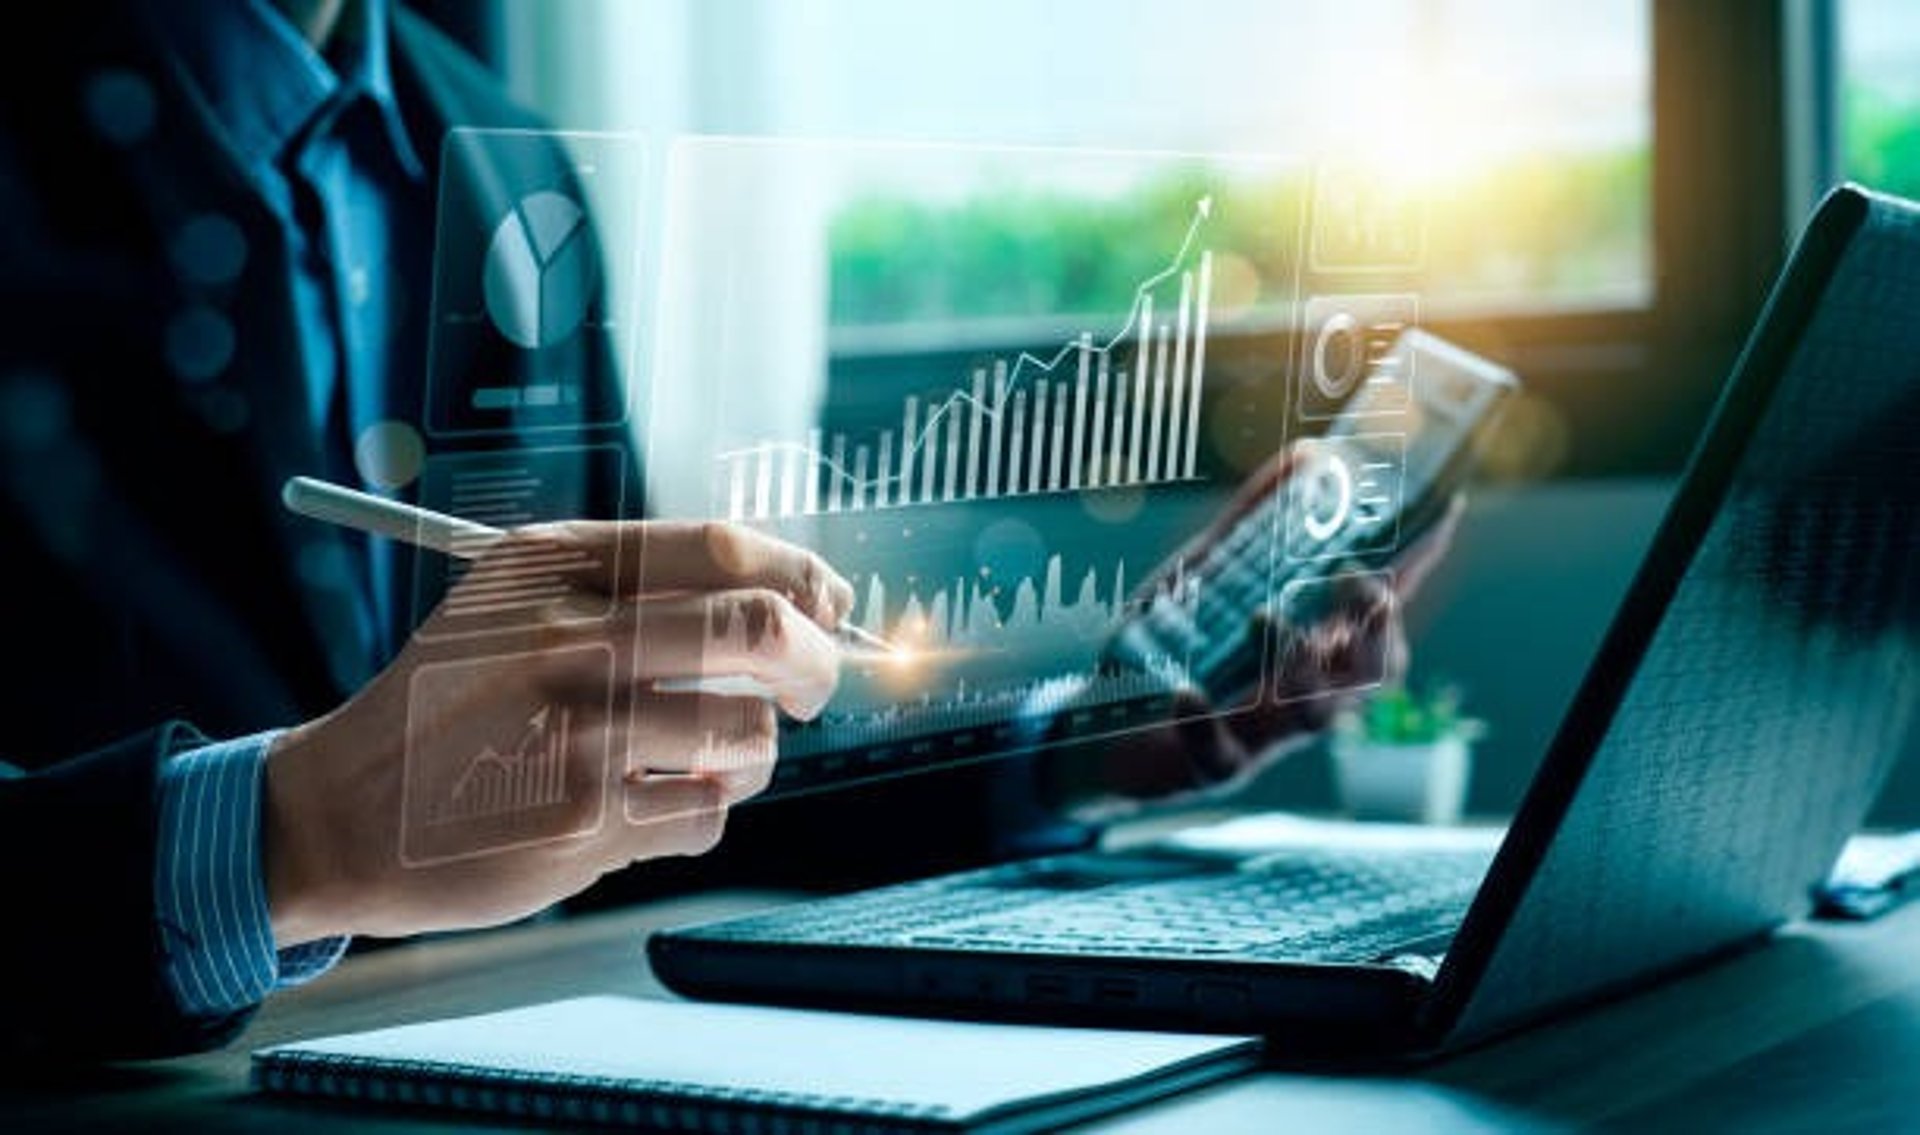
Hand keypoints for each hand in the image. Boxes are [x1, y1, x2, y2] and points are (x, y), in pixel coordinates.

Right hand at [263, 521, 850, 945]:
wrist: (345, 809)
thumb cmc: (453, 704)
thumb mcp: (516, 604)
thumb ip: (637, 587)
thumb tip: (794, 599)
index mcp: (558, 568)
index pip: (726, 550)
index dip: (802, 578)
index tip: (828, 604)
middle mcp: (570, 639)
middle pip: (762, 633)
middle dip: (817, 663)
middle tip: (811, 686)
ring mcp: (580, 732)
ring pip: (749, 736)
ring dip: (746, 754)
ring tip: (691, 757)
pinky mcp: (584, 820)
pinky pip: (706, 814)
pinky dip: (693, 814)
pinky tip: (634, 804)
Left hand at [1041, 449, 1461, 811]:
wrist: (1098, 732)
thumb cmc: (1170, 649)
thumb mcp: (1207, 576)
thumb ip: (1255, 521)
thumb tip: (1308, 454)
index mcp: (1312, 645)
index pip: (1379, 608)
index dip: (1415, 568)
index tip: (1438, 514)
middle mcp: (1302, 692)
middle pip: (1373, 673)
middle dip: (1380, 630)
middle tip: (1361, 585)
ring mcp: (1262, 735)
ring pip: (1315, 717)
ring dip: (1299, 664)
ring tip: (1263, 615)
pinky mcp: (1212, 768)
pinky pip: (1224, 756)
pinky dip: (1206, 721)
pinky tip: (1185, 690)